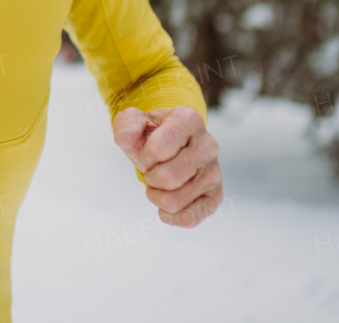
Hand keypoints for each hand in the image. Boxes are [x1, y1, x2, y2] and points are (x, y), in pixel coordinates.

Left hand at [113, 106, 221, 227]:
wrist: (170, 147)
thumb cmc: (152, 135)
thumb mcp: (135, 123)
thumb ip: (126, 124)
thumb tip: (124, 138)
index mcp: (189, 120)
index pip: (159, 149)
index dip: (144, 156)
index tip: (146, 153)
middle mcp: (208, 144)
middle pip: (168, 178)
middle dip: (150, 178)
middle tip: (151, 171)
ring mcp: (214, 171)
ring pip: (175, 201)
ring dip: (157, 197)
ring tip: (159, 185)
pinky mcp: (215, 195)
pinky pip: (191, 218)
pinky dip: (172, 217)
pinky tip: (165, 209)